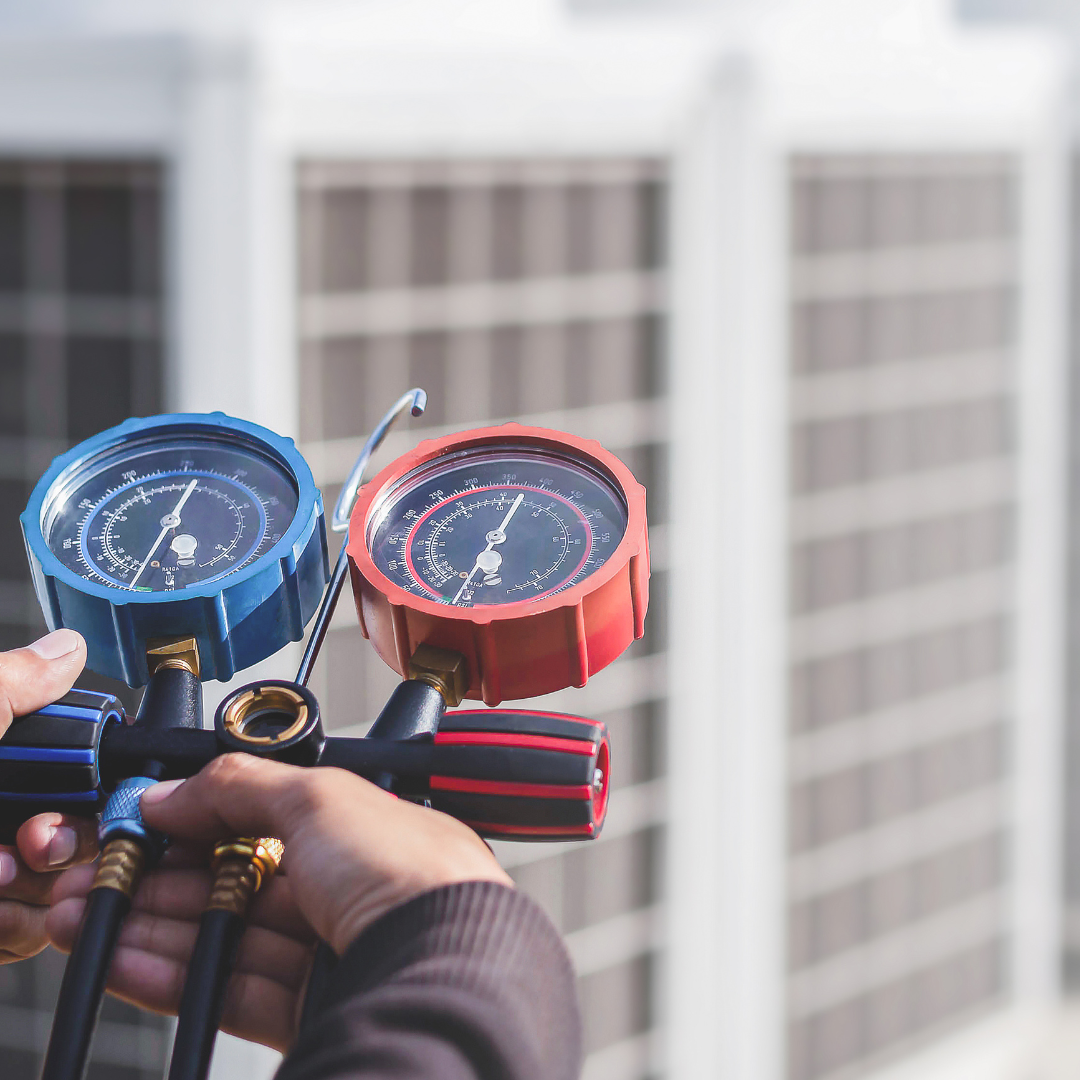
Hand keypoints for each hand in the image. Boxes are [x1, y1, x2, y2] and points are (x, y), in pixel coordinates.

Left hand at [0, 629, 98, 961]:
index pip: (69, 763)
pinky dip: (13, 925)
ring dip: (42, 885)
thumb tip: (65, 649)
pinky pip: (27, 932)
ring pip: (61, 884)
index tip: (86, 790)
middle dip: (70, 837)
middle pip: (78, 825)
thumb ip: (8, 686)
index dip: (91, 777)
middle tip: (38, 839)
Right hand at [47, 754, 512, 1050]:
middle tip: (103, 875)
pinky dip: (175, 973)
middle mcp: (351, 891)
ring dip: (155, 926)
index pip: (265, 821)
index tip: (146, 822)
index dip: (202, 820)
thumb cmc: (415, 876)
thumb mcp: (321, 798)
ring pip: (227, 937)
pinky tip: (129, 959)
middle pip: (239, 882)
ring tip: (90, 916)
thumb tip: (177, 789)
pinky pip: (229, 988)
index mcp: (364, 832)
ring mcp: (331, 953)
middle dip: (164, 877)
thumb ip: (242, 787)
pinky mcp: (312, 1009)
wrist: (443, 970)